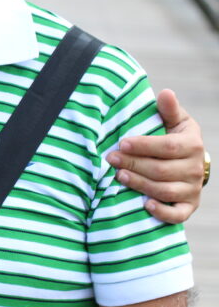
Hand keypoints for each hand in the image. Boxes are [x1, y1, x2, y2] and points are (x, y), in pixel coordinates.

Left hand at [105, 89, 204, 222]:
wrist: (189, 162)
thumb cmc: (174, 136)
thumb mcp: (174, 120)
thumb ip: (168, 109)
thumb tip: (165, 92)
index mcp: (192, 144)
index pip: (167, 146)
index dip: (143, 145)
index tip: (122, 143)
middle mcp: (194, 168)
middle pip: (161, 170)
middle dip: (134, 164)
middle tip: (111, 158)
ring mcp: (192, 189)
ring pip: (164, 190)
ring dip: (140, 184)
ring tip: (118, 175)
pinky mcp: (188, 206)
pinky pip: (178, 214)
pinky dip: (162, 212)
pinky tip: (145, 205)